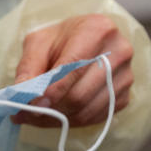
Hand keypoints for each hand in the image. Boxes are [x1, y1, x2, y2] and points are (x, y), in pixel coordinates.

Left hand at [13, 14, 132, 127]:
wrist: (85, 41)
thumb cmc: (61, 40)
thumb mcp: (39, 43)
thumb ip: (29, 67)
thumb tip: (25, 96)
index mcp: (98, 29)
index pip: (75, 66)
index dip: (54, 89)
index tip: (35, 104)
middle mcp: (118, 52)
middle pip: (81, 93)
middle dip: (51, 108)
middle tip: (26, 114)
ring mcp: (125, 76)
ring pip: (87, 110)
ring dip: (58, 118)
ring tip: (37, 115)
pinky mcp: (124, 96)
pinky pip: (95, 118)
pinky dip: (71, 121)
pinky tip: (57, 114)